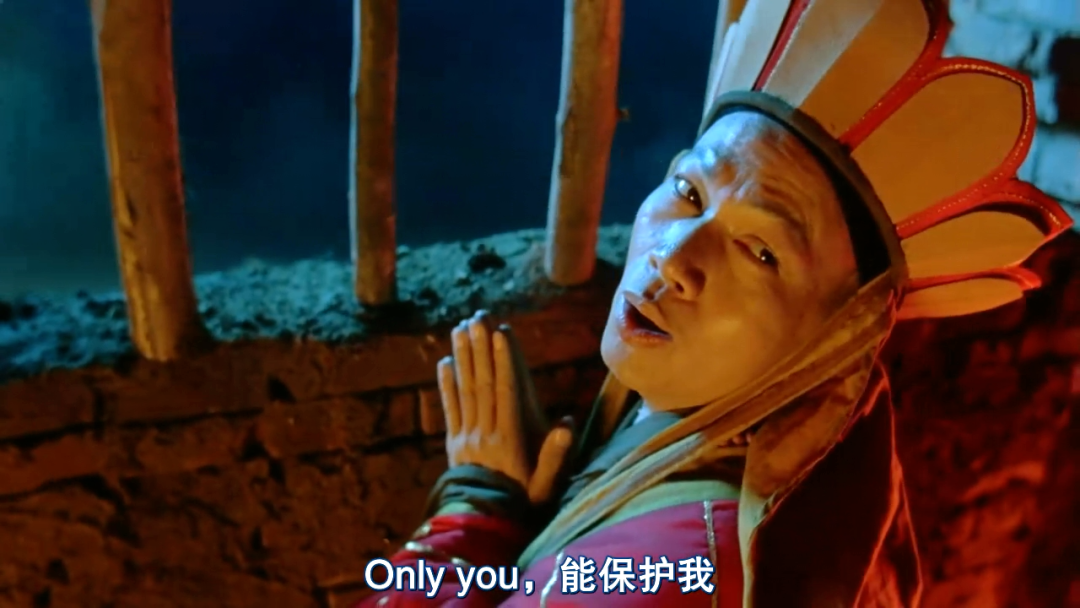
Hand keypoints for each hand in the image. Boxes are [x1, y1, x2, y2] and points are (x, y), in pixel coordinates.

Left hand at [438, 311, 573, 503]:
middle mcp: (485, 433)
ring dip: (462, 358)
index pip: (505, 393)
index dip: (503, 363)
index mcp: (508, 440)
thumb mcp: (545, 486)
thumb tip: (569, 424)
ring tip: (459, 329)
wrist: (483, 526)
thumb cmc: (522, 505)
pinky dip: (446, 385)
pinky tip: (443, 363)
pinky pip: (449, 408)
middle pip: (482, 384)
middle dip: (480, 349)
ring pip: (464, 391)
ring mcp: (466, 437)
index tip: (500, 335)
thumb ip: (555, 456)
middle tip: (478, 318)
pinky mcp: (453, 443)